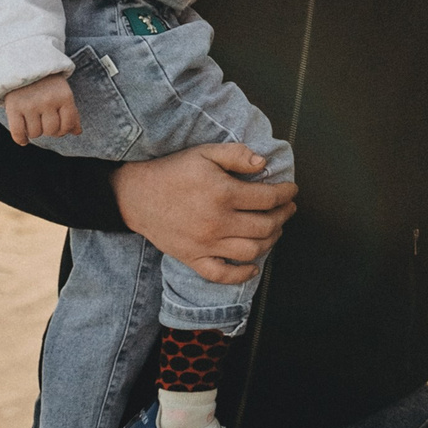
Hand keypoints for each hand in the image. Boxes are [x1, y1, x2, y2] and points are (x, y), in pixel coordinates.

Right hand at [4, 72, 80, 144]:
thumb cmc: (48, 83)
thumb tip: (77, 133)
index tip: (58, 126)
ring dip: (35, 132)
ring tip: (34, 122)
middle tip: (45, 122)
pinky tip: (23, 139)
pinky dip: (21, 139)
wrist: (24, 65)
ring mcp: (30, 104)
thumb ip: (72, 113)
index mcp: (64, 97)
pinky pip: (18, 132)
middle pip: (51, 131)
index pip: (67, 125)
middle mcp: (48, 101)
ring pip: (35, 133)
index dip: (63, 130)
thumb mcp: (63, 93)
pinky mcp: (14, 107)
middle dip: (49, 130)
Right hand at [114, 143, 299, 284]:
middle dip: (283, 216)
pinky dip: (241, 275)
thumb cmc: (173, 171)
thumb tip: (263, 163)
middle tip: (287, 208)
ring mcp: (205, 244)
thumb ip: (236, 155)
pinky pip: (221, 274)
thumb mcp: (205, 153)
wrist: (136, 196)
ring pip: (251, 251)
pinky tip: (253, 267)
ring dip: (270, 241)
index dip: (286, 193)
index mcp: (223, 194)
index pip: (268, 198)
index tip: (292, 190)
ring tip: (275, 229)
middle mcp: (217, 222)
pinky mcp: (192, 258)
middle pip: (265, 226)